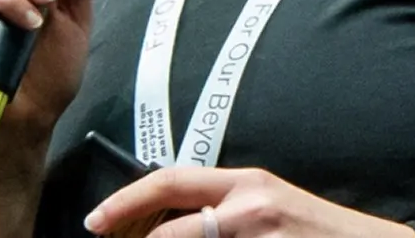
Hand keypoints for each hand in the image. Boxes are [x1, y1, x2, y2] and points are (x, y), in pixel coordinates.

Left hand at [84, 166, 414, 237]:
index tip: (97, 222)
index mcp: (245, 184)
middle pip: (167, 229)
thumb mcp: (268, 204)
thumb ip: (221, 206)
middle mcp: (248, 208)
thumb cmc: (316, 231)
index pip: (169, 181)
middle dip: (129, 237)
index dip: (124, 202)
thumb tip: (165, 218)